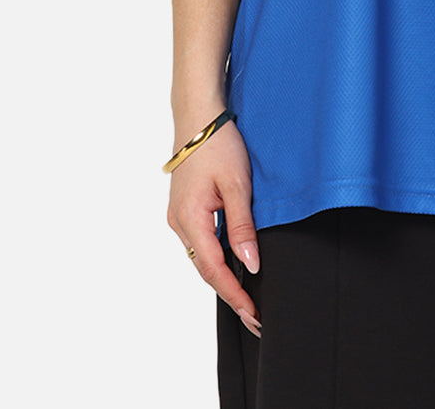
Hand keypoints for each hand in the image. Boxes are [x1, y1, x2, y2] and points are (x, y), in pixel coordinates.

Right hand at [166, 120, 261, 336]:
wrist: (199, 116)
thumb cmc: (219, 144)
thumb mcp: (237, 184)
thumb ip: (242, 226)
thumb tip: (249, 264)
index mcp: (189, 219)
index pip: (214, 269)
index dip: (235, 294)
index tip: (254, 315)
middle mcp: (178, 223)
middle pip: (205, 269)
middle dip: (230, 293)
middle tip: (256, 317)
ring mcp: (178, 216)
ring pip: (202, 257)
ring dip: (222, 278)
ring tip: (248, 298)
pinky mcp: (184, 209)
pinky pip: (200, 242)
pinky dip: (216, 259)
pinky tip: (232, 265)